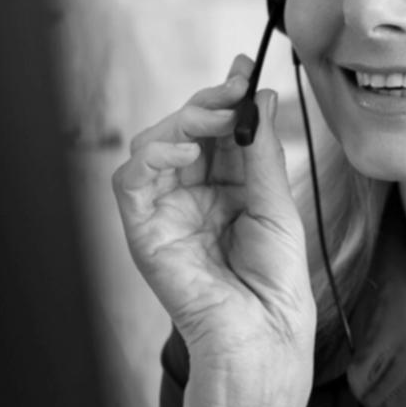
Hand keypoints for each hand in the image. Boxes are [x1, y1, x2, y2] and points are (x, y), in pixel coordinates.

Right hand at [112, 55, 314, 406]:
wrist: (262, 336)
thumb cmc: (274, 284)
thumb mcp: (276, 203)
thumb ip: (261, 150)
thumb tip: (260, 97)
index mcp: (225, 188)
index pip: (217, 130)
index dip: (226, 97)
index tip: (245, 70)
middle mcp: (191, 195)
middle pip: (184, 129)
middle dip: (208, 103)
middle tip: (233, 91)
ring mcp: (164, 211)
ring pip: (153, 144)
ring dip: (182, 121)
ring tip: (214, 120)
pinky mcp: (142, 230)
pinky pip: (129, 180)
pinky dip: (152, 155)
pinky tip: (185, 151)